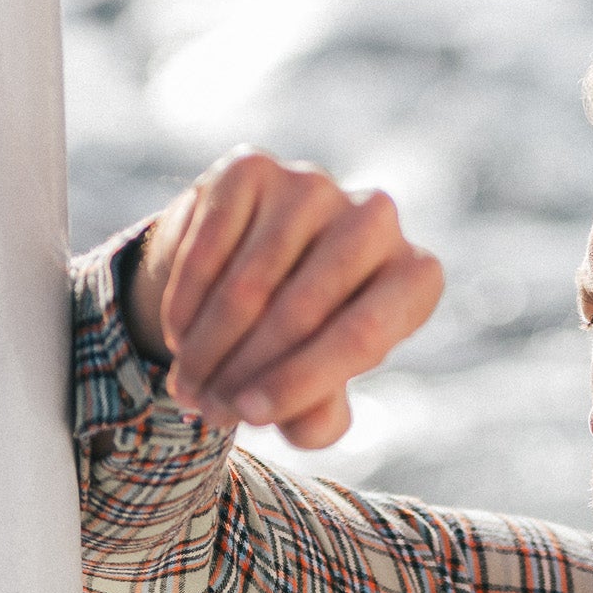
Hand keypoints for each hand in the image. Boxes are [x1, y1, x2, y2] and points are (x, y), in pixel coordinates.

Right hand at [123, 151, 443, 447]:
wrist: (260, 267)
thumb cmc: (306, 346)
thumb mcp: (323, 395)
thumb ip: (320, 419)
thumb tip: (297, 423)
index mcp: (415, 278)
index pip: (360, 337)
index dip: (299, 383)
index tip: (250, 416)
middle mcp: (376, 220)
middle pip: (301, 311)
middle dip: (245, 371)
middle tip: (210, 410)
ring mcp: (314, 186)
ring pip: (250, 284)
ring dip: (210, 347)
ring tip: (189, 389)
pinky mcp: (253, 168)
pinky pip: (210, 248)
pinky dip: (188, 302)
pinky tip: (178, 337)